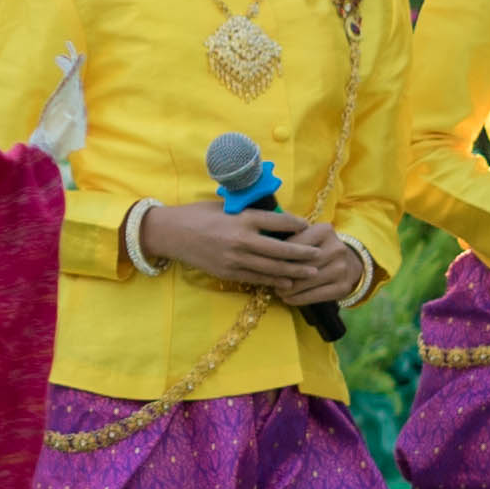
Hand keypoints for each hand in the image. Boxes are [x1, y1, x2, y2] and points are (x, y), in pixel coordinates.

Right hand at [137, 204, 359, 303]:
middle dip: (303, 253)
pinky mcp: (228, 272)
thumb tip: (273, 217)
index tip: (308, 226)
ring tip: (311, 272)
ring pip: (272, 268)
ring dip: (294, 271)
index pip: (278, 222)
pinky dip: (274, 280)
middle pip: (281, 249)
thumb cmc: (197, 215)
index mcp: (242, 219)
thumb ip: (248, 213)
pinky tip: (287, 281)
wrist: (171, 234)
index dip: (297, 224)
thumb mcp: (224, 207)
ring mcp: (235, 259)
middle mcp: (241, 240)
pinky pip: (257, 278)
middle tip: (319, 254)